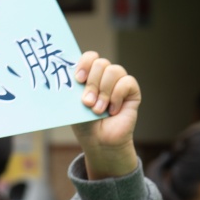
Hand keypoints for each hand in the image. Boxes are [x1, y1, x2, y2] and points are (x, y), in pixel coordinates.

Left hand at [69, 52, 140, 177]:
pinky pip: (127, 82)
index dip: (84, 64)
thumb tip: (67, 74)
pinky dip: (117, 96)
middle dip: (92, 84)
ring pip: (114, 71)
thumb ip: (73, 88)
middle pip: (101, 63)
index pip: (90, 57)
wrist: (99, 142)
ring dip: (104, 92)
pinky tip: (113, 110)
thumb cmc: (85, 123)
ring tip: (98, 109)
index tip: (78, 79)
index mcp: (90, 75)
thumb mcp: (74, 104)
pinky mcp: (132, 91)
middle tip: (87, 102)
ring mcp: (119, 82)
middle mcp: (104, 76)